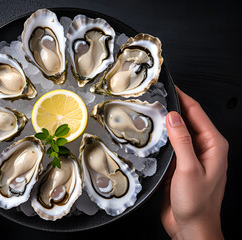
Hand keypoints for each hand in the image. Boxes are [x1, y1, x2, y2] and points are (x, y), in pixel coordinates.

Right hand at [161, 86, 227, 239]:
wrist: (191, 227)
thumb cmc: (197, 204)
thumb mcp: (189, 170)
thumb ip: (182, 141)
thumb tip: (174, 117)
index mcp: (213, 145)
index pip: (196, 112)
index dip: (183, 97)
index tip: (170, 86)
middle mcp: (203, 148)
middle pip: (187, 120)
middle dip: (172, 107)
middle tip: (155, 97)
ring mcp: (191, 156)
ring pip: (176, 132)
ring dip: (165, 122)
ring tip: (150, 111)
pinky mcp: (180, 164)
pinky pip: (170, 144)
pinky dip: (161, 137)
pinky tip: (150, 134)